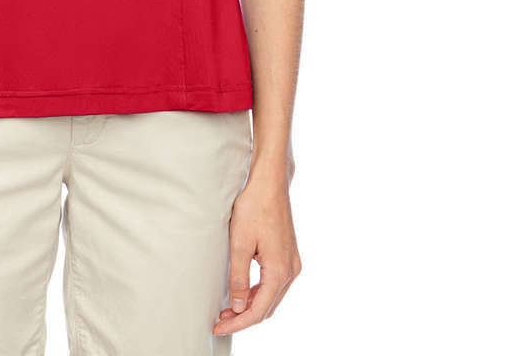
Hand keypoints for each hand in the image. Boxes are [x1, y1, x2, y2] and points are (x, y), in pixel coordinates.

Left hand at [213, 169, 301, 335]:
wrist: (269, 183)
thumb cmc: (254, 208)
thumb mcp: (240, 244)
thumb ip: (238, 278)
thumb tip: (237, 307)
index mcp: (280, 271)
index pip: (258, 310)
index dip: (238, 323)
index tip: (218, 328)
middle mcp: (291, 270)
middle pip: (267, 307)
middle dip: (244, 317)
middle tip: (220, 321)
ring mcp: (292, 263)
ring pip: (271, 296)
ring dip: (251, 305)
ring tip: (228, 309)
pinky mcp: (288, 255)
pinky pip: (274, 283)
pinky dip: (258, 292)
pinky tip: (243, 291)